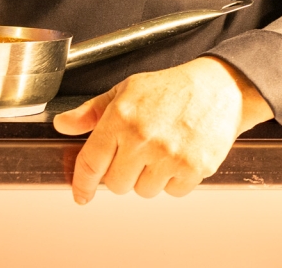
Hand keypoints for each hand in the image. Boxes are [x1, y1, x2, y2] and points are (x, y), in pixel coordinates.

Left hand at [52, 57, 273, 203]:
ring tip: (161, 151)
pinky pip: (172, 192)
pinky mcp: (193, 169)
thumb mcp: (125, 91)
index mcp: (121, 117)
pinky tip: (179, 156)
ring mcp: (169, 155)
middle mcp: (142, 138)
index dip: (82, 184)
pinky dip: (174, 181)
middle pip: (116, 185)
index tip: (81, 195)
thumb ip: (91, 111)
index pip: (91, 162)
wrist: (218, 87)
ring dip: (149, 178)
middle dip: (123, 173)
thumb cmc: (170, 88)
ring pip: (144, 191)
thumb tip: (63, 125)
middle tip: (137, 154)